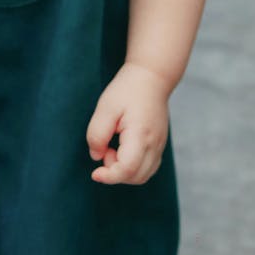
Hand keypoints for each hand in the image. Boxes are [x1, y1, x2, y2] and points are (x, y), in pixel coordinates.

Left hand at [86, 63, 169, 185]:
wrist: (151, 77)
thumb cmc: (127, 90)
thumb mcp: (105, 108)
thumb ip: (97, 135)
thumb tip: (96, 156)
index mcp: (140, 135)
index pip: (127, 169)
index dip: (109, 176)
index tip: (95, 173)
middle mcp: (154, 144)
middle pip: (136, 177)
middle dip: (115, 172)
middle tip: (105, 149)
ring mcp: (159, 145)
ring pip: (143, 175)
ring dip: (124, 171)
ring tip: (113, 147)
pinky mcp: (159, 144)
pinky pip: (148, 167)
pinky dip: (133, 167)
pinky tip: (122, 149)